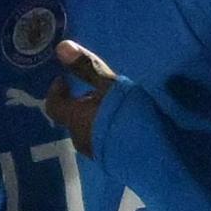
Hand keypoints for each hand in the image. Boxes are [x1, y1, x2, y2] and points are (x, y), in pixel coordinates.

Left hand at [42, 40, 122, 159]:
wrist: (156, 155)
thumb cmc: (130, 115)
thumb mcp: (111, 85)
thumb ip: (87, 68)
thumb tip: (61, 46)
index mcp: (76, 119)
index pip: (54, 106)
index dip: (56, 92)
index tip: (65, 80)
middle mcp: (81, 140)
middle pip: (72, 120)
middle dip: (79, 105)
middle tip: (97, 92)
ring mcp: (97, 155)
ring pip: (88, 132)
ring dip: (94, 120)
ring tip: (113, 109)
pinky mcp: (113, 163)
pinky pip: (102, 143)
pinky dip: (105, 131)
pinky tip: (123, 126)